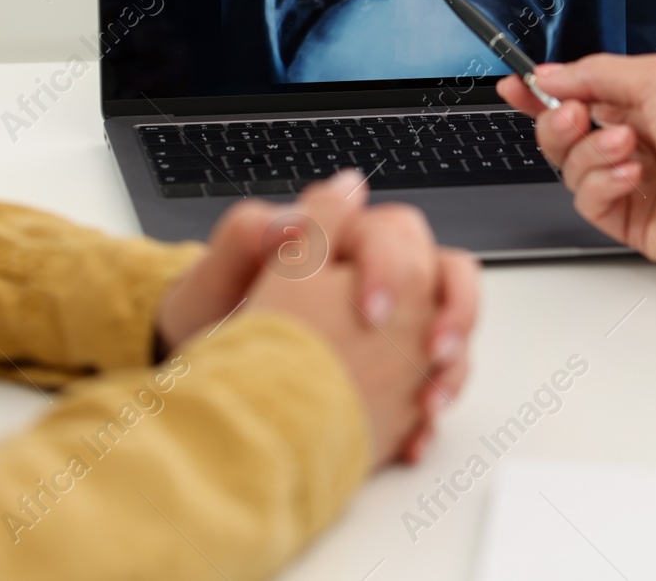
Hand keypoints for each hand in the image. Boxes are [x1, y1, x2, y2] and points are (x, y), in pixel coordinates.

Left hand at [156, 171, 479, 460]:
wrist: (202, 375)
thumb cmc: (211, 313)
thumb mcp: (220, 273)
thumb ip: (253, 232)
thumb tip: (300, 215)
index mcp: (342, 244)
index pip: (396, 234)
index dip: (392, 268)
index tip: (371, 312)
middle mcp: (376, 281)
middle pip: (447, 277)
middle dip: (452, 314)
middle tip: (432, 352)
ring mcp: (392, 330)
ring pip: (452, 333)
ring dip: (454, 366)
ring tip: (431, 404)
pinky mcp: (393, 376)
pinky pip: (432, 387)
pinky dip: (430, 416)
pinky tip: (412, 440)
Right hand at [498, 54, 655, 272]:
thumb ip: (594, 74)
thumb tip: (549, 77)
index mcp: (640, 105)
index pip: (575, 96)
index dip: (540, 92)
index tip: (514, 85)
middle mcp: (632, 143)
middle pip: (562, 135)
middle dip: (556, 122)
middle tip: (573, 116)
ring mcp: (629, 184)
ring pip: (570, 168)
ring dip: (591, 153)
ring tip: (627, 147)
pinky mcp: (628, 222)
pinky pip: (587, 201)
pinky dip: (603, 184)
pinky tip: (633, 176)